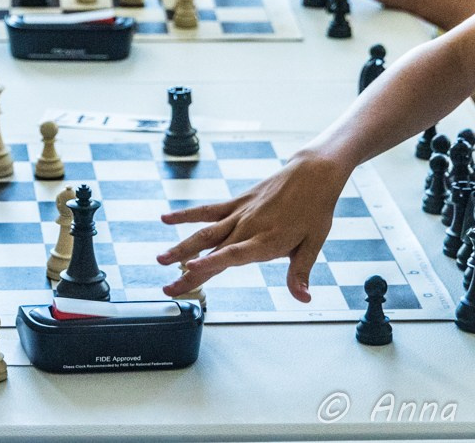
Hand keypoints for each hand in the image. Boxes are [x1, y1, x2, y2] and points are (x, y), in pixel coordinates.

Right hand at [158, 150, 348, 296]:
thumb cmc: (314, 211)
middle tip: (168, 287)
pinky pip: (207, 210)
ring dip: (180, 247)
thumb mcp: (313, 244)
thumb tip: (302, 298)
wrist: (312, 174)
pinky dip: (186, 215)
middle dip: (188, 272)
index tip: (191, 270)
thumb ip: (300, 273)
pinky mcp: (235, 203)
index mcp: (266, 241)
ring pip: (204, 232)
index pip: (233, 255)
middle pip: (212, 251)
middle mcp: (247, 227)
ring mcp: (238, 214)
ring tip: (160, 259)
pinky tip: (165, 218)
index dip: (211, 263)